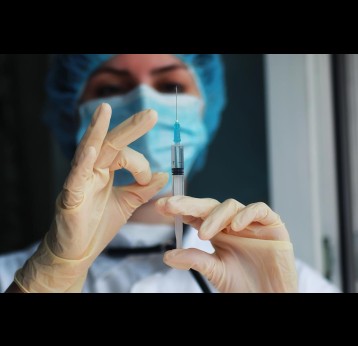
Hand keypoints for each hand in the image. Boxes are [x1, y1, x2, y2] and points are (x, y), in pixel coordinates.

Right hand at [14, 104, 167, 291]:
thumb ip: (144, 189)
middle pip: (110, 143)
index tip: (148, 179)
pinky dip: (83, 163)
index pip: (125, 155)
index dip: (142, 164)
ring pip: (89, 151)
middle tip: (152, 114)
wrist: (78, 253)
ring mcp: (79, 182)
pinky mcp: (70, 198)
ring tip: (104, 110)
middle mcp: (91, 171)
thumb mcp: (128, 204)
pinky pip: (76, 178)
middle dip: (130, 128)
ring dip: (98, 130)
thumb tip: (164, 174)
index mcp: (104, 171)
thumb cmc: (97, 226)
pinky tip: (92, 149)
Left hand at [156, 196, 296, 292]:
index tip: (161, 207)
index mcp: (217, 232)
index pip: (196, 215)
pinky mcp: (272, 224)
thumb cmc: (244, 285)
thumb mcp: (215, 270)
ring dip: (215, 216)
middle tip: (172, 206)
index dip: (180, 208)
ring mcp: (251, 222)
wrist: (269, 297)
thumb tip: (168, 255)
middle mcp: (231, 224)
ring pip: (230, 205)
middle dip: (189, 204)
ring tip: (204, 234)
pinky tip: (235, 226)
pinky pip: (259, 210)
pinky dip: (246, 214)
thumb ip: (194, 259)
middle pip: (209, 205)